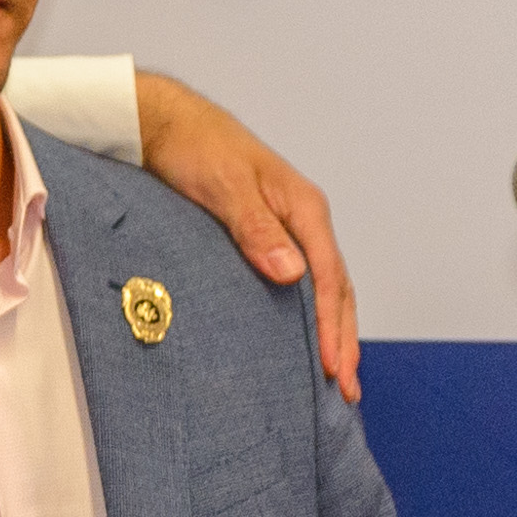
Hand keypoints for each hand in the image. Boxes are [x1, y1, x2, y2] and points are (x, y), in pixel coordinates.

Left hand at [132, 71, 360, 402]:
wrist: (168, 125)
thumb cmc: (196, 149)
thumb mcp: (224, 186)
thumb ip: (257, 229)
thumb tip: (292, 273)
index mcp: (303, 208)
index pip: (329, 277)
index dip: (332, 325)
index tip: (333, 367)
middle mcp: (304, 220)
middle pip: (337, 289)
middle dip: (344, 340)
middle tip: (347, 390)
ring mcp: (290, 229)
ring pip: (325, 288)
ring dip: (334, 332)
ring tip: (338, 378)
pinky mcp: (271, 238)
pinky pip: (304, 283)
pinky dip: (313, 315)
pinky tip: (307, 339)